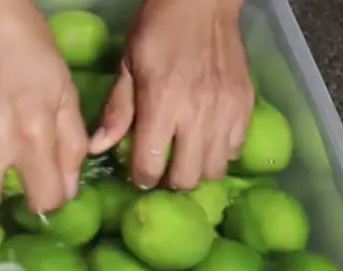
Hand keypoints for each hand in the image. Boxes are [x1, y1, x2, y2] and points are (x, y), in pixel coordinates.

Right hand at [0, 0, 87, 212]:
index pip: (44, 200)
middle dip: (8, 196)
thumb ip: (71, 146)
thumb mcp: (66, 95)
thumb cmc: (32, 51)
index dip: (53, 197)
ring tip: (0, 132)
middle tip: (20, 174)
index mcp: (32, 138)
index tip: (54, 184)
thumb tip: (69, 188)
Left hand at [90, 0, 253, 189]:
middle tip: (163, 168)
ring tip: (186, 157)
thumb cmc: (158, 31)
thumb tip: (98, 148)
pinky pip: (235, 151)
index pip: (151, 164)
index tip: (139, 173)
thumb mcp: (128, 65)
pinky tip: (207, 141)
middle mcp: (197, 114)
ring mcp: (226, 112)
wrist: (203, 3)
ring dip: (196, 170)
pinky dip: (219, 154)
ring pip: (213, 170)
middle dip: (169, 181)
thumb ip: (117, 111)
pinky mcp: (245, 107)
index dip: (141, 177)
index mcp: (162, 103)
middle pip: (186, 177)